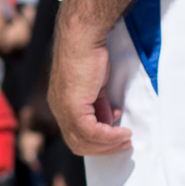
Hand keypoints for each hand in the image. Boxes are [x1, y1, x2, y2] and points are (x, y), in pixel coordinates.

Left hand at [48, 31, 133, 156]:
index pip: (74, 135)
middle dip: (102, 148)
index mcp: (60, 104)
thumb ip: (98, 103)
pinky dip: (109, 136)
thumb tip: (108, 119)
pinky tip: (123, 133)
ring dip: (108, 144)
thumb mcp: (94, 85)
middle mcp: (58, 109)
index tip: (115, 134)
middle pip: (77, 143)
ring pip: (84, 141)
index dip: (96, 141)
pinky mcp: (72, 106)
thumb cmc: (89, 54)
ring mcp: (63, 109)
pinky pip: (91, 132)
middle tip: (123, 144)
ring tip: (126, 139)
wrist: (82, 36)